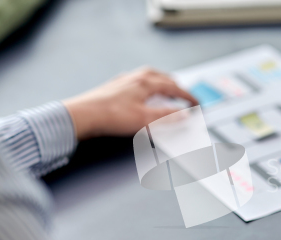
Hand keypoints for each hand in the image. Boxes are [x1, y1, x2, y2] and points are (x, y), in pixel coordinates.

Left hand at [63, 67, 198, 140]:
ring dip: (161, 84)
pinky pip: (136, 82)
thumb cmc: (110, 116)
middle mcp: (135, 78)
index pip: (175, 88)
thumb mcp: (145, 119)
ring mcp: (123, 81)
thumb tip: (184, 115)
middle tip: (185, 97)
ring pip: (149, 77)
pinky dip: (146, 86)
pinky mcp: (113, 88)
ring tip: (166, 90)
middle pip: (163, 78)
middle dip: (177, 88)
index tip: (197, 105)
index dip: (188, 97)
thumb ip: (168, 117)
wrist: (83, 116)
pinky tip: (142, 92)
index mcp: (146, 82)